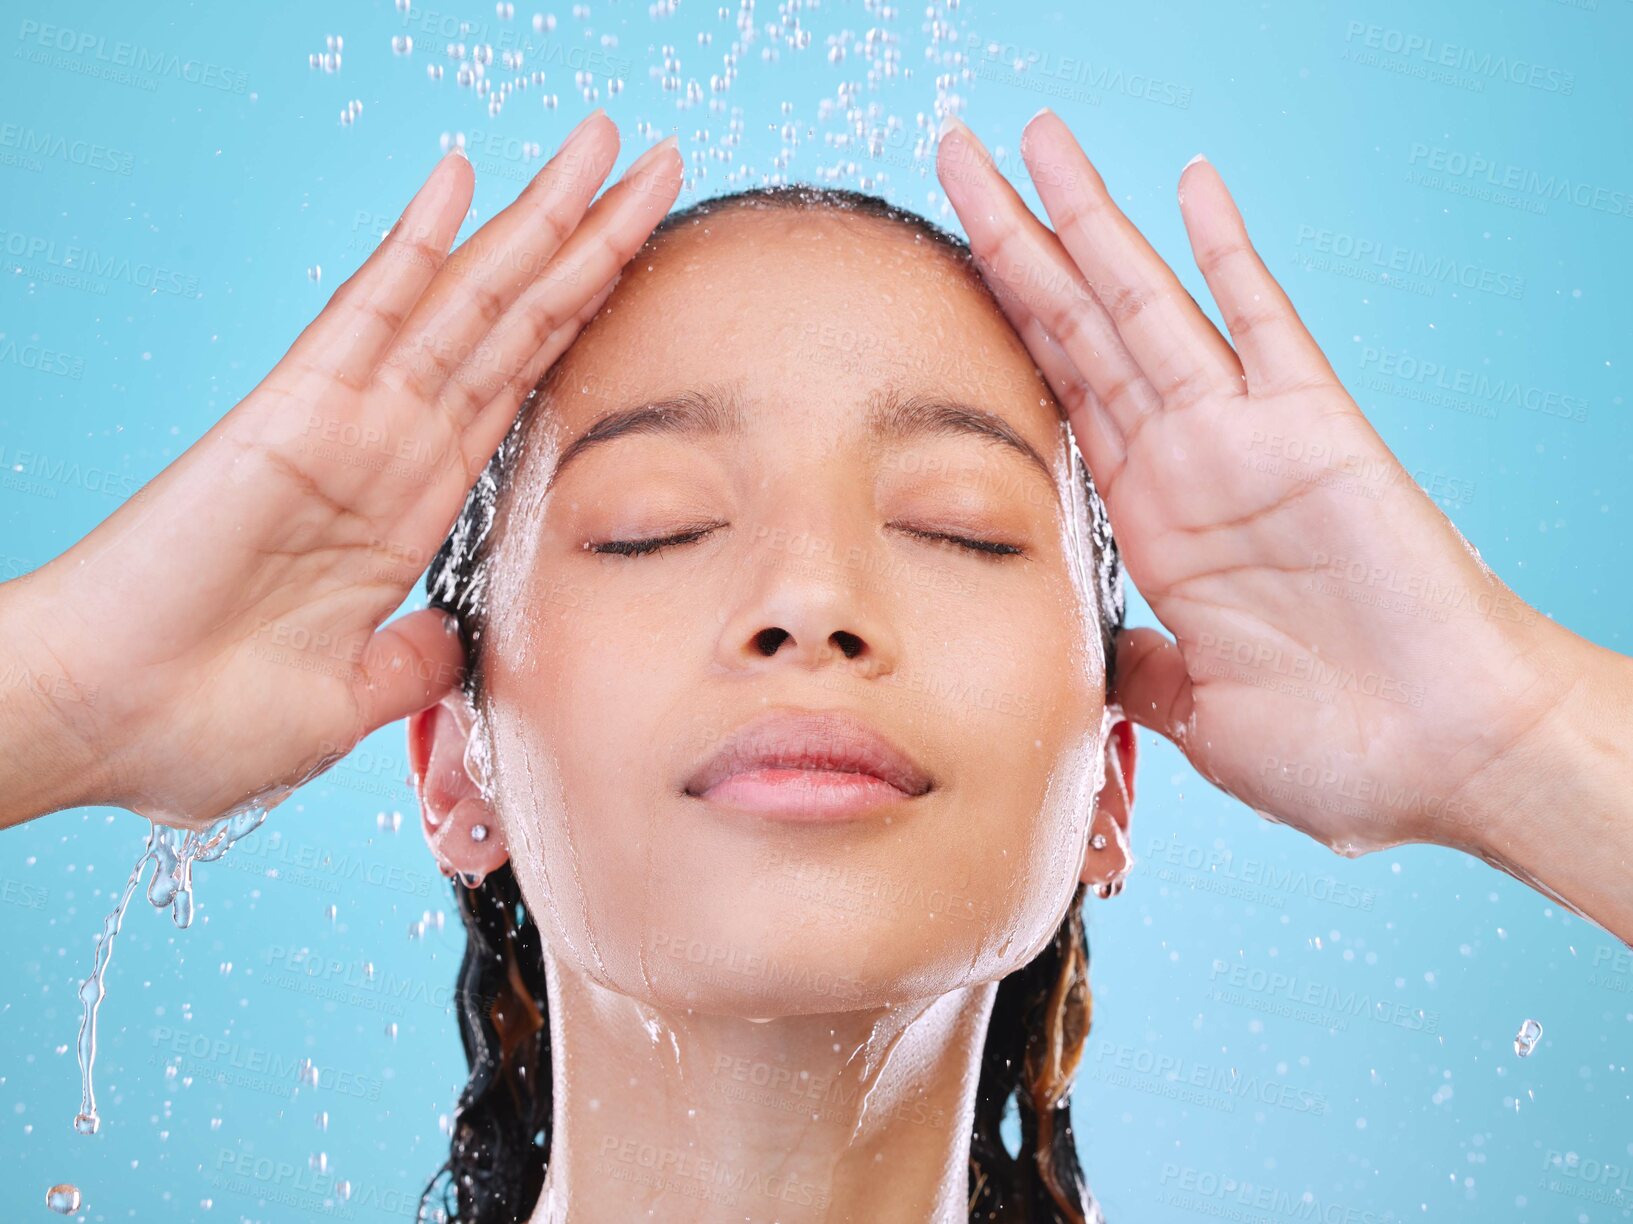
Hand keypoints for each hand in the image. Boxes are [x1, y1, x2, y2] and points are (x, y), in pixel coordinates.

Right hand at [0, 111, 682, 831]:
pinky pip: (365, 316)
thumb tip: (457, 643)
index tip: (648, 257)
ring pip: (465, 302)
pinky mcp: (292, 417)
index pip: (523, 387)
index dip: (589, 318)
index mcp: (414, 509)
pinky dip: (414, 248)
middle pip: (514, 323)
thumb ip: (410, 662)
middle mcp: (392, 449)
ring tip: (601, 143)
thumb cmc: (197, 721)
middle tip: (659, 161)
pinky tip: (461, 179)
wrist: (97, 730)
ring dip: (537, 223)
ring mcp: (347, 423)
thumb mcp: (346, 702)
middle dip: (590, 242)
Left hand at [935, 110, 1579, 857]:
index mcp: (1149, 522)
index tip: (941, 258)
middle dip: (1014, 239)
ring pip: (1144, 305)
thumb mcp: (1194, 711)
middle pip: (1077, 325)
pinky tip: (1190, 182)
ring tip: (1034, 138)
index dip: (997, 323)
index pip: (1054, 394)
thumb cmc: (1338, 749)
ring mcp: (1246, 439)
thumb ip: (1135, 666)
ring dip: (1088, 220)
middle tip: (956, 153)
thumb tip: (1084, 656)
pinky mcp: (1317, 432)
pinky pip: (1265, 323)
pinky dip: (1228, 252)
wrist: (1449, 765)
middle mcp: (1186, 464)